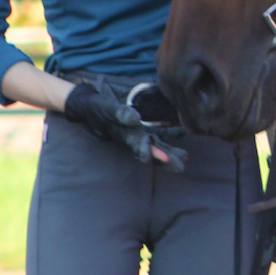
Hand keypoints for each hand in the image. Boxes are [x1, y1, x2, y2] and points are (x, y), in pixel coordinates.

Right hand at [62, 83, 187, 168]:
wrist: (91, 108)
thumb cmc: (100, 108)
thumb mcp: (107, 108)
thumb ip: (120, 113)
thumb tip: (134, 119)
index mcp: (124, 134)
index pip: (138, 145)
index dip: (148, 151)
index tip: (159, 157)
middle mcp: (132, 138)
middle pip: (150, 151)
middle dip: (164, 159)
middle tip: (179, 166)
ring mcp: (137, 136)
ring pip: (155, 148)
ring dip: (169, 154)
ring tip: (184, 158)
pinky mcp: (140, 132)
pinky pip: (156, 140)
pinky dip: (168, 144)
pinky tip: (182, 149)